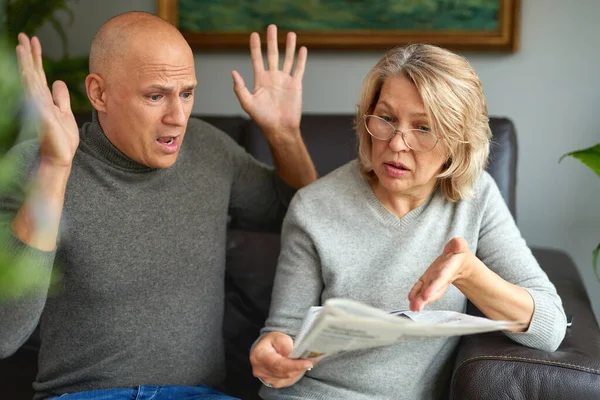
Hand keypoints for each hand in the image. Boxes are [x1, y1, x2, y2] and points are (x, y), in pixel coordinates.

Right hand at [16, 33, 78, 167]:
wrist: (60, 157)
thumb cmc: (61, 139)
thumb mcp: (65, 113)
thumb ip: (61, 98)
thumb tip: (58, 81)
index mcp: (45, 99)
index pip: (38, 73)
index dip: (36, 57)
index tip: (33, 40)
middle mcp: (38, 100)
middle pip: (32, 72)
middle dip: (28, 54)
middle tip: (23, 35)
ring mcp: (37, 106)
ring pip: (30, 80)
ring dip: (26, 63)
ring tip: (21, 46)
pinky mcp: (40, 114)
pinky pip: (35, 96)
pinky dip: (30, 82)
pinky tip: (27, 70)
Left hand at [232, 24, 306, 140]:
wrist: (280, 128)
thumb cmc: (262, 118)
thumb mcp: (247, 103)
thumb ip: (240, 88)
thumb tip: (233, 72)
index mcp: (260, 80)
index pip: (256, 59)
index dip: (255, 47)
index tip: (254, 35)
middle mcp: (272, 77)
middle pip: (272, 54)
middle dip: (271, 41)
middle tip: (271, 27)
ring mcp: (284, 80)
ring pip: (286, 59)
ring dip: (288, 47)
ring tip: (290, 33)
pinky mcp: (296, 85)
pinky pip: (299, 69)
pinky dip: (301, 59)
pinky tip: (302, 49)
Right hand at [250, 331, 315, 388]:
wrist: (265, 351)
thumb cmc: (270, 343)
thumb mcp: (276, 336)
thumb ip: (284, 342)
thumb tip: (291, 352)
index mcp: (259, 356)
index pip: (278, 364)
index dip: (294, 365)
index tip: (308, 363)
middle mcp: (261, 370)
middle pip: (285, 372)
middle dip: (300, 366)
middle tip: (312, 359)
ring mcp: (267, 379)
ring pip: (289, 377)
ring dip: (299, 369)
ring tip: (306, 360)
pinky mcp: (275, 383)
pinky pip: (289, 380)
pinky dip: (296, 372)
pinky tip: (299, 365)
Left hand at [408, 237, 475, 310]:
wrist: (459, 261)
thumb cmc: (459, 253)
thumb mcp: (461, 246)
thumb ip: (458, 245)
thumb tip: (457, 243)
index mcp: (449, 270)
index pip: (441, 279)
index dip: (434, 287)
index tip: (426, 295)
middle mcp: (440, 278)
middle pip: (432, 290)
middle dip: (425, 299)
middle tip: (417, 307)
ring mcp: (433, 280)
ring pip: (426, 291)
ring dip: (419, 300)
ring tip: (413, 308)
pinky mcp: (427, 280)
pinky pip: (420, 287)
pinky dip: (415, 294)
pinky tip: (410, 301)